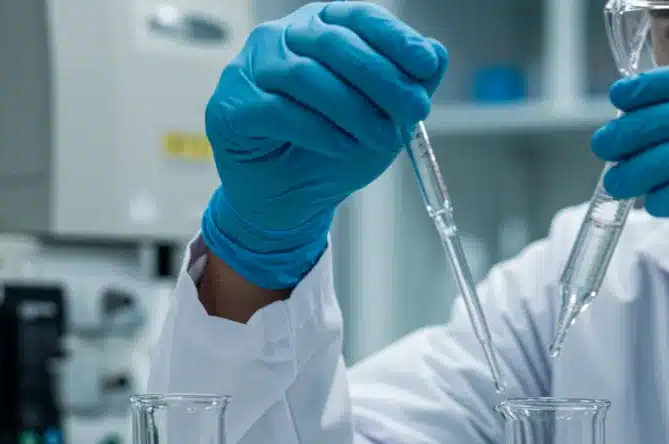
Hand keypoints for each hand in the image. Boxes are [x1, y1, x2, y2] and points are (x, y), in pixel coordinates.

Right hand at [202, 2, 447, 289]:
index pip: (358, 17)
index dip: (395, 38)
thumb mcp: (384, 119)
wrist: (291, 200)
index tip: (426, 65)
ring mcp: (250, 69)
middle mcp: (281, 39)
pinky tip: (343, 147)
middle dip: (382, 78)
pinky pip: (278, 111)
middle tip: (415, 110)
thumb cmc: (333, 150)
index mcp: (320, 29)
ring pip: (307, 76)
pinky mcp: (231, 106)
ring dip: (354, 110)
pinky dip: (320, 131)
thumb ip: (408, 86)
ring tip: (383, 139)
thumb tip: (436, 53)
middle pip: (334, 43)